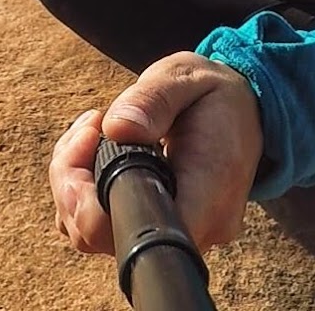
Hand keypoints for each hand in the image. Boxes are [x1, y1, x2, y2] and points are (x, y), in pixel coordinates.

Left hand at [48, 52, 263, 255]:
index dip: (94, 203)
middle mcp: (199, 227)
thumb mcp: (185, 78)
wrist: (242, 112)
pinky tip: (92, 151)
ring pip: (91, 234)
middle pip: (103, 236)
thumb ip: (153, 100)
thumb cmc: (214, 95)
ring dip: (72, 185)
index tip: (90, 145)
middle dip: (72, 183)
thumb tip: (117, 128)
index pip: (141, 228)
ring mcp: (178, 234)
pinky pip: (99, 227)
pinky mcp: (157, 229)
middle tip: (87, 128)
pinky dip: (81, 193)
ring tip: (91, 132)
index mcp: (211, 190)